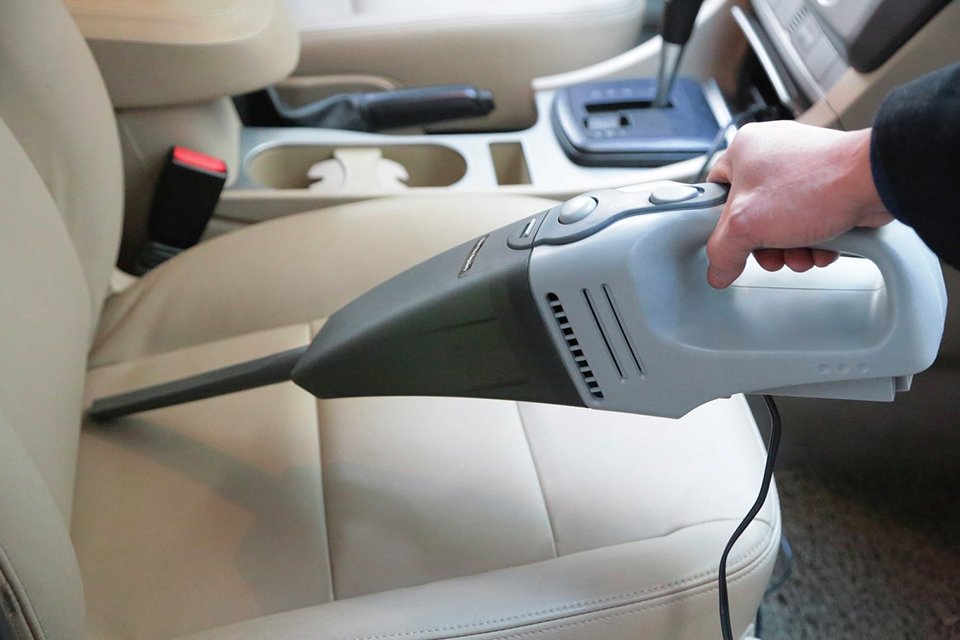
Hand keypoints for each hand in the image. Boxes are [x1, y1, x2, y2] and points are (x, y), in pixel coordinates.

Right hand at [705, 121, 893, 288]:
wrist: (876, 182)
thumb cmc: (815, 184)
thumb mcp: (747, 225)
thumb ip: (723, 252)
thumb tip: (718, 270)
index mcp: (744, 149)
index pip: (714, 191)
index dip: (718, 222)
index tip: (727, 243)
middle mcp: (773, 153)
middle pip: (751, 213)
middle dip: (763, 244)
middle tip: (771, 255)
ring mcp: (803, 167)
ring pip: (782, 221)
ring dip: (790, 247)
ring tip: (801, 254)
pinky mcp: (829, 182)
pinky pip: (809, 219)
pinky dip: (813, 239)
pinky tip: (821, 247)